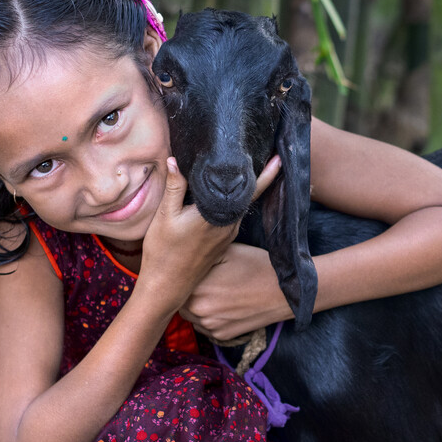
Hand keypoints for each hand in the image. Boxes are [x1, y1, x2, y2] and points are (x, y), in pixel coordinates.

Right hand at [135, 156, 279, 311]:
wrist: (166, 287)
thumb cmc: (163, 252)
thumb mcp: (165, 216)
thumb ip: (175, 187)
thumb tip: (175, 159)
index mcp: (218, 215)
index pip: (249, 190)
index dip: (265, 174)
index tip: (279, 158)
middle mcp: (229, 225)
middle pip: (248, 196)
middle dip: (256, 176)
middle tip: (266, 154)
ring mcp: (227, 235)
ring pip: (241, 206)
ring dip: (245, 190)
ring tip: (248, 169)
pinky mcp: (222, 242)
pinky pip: (234, 216)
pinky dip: (234, 203)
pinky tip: (228, 195)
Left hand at [180, 244, 288, 340]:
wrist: (286, 292)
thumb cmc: (258, 266)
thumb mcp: (227, 250)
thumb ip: (200, 255)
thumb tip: (183, 254)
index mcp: (196, 289)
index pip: (174, 281)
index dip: (180, 271)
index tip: (189, 264)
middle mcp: (199, 312)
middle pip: (179, 299)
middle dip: (186, 289)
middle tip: (202, 277)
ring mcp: (210, 327)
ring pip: (189, 314)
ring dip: (195, 303)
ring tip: (213, 290)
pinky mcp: (222, 336)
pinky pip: (203, 325)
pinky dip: (207, 315)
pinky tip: (221, 303)